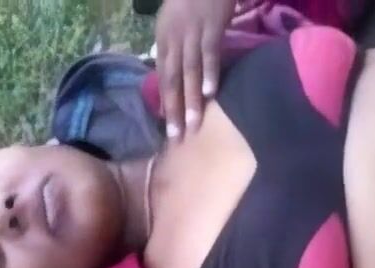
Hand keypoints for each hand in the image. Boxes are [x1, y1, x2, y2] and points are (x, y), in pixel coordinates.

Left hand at [156, 0, 235, 138]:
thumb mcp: (174, 23)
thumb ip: (173, 48)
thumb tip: (174, 76)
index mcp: (163, 40)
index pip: (163, 77)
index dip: (166, 103)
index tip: (169, 127)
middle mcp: (173, 40)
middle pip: (172, 80)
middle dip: (174, 110)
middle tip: (177, 136)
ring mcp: (192, 34)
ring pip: (189, 72)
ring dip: (191, 100)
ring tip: (193, 124)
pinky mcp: (211, 26)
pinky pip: (209, 53)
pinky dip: (209, 73)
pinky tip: (210, 93)